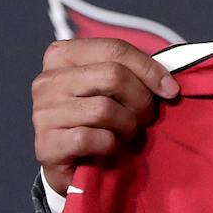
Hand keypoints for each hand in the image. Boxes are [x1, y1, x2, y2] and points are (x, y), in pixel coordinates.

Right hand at [31, 39, 178, 194]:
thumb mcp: (115, 88)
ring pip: (103, 109)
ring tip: (127, 133)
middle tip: (145, 117)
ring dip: (127, 125)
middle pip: (112, 75)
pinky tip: (110, 147)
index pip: (114, 49)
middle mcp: (47, 80)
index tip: (170, 89)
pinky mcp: (45, 144)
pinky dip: (110, 145)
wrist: (74, 164)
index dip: (149, 69)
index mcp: (62, 55)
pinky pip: (91, 138)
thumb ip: (134, 73)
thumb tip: (169, 82)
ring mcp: (42, 112)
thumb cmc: (99, 119)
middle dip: (140, 99)